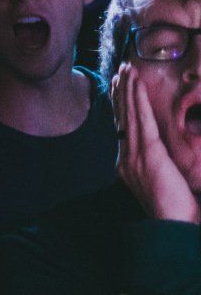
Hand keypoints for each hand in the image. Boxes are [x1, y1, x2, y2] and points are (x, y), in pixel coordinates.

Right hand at [114, 63, 198, 223]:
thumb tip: (160, 157)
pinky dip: (137, 99)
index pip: (122, 129)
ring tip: (127, 70)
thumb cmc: (174, 211)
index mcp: (127, 166)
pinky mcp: (148, 152)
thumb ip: (156, 168)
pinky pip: (141, 119)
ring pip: (129, 114)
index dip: (120, 107)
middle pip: (122, 117)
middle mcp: (125, 158)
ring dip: (128, 89)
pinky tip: (136, 84)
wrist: (173, 224)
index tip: (120, 89)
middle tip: (120, 71)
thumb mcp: (161, 186)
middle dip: (121, 92)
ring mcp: (134, 154)